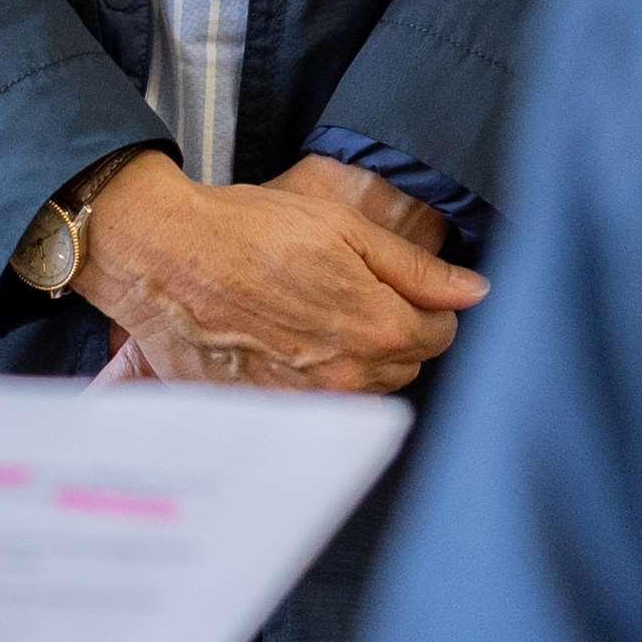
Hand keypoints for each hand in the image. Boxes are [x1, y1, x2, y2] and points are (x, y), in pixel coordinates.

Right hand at [70, 153, 483, 393]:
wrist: (165, 257)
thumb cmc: (251, 230)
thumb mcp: (345, 229)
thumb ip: (416, 270)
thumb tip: (475, 291)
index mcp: (376, 329)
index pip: (439, 336)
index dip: (427, 306)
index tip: (399, 286)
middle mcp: (346, 378)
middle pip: (402, 366)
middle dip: (392, 332)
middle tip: (351, 291)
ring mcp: (303, 403)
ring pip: (360, 389)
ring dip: (353, 358)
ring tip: (313, 313)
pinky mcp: (265, 412)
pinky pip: (312, 405)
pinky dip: (308, 380)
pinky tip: (282, 343)